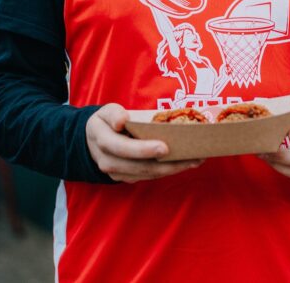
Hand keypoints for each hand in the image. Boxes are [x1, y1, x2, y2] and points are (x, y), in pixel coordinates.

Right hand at [86, 104, 202, 182]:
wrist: (93, 141)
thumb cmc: (106, 122)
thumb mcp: (105, 111)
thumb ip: (113, 114)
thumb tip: (122, 121)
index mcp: (103, 141)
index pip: (123, 148)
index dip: (143, 149)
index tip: (165, 147)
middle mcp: (109, 162)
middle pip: (141, 166)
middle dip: (168, 164)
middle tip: (192, 157)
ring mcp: (118, 174)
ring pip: (148, 174)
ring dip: (173, 169)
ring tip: (195, 160)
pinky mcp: (128, 178)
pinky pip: (150, 176)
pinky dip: (168, 171)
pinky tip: (185, 163)